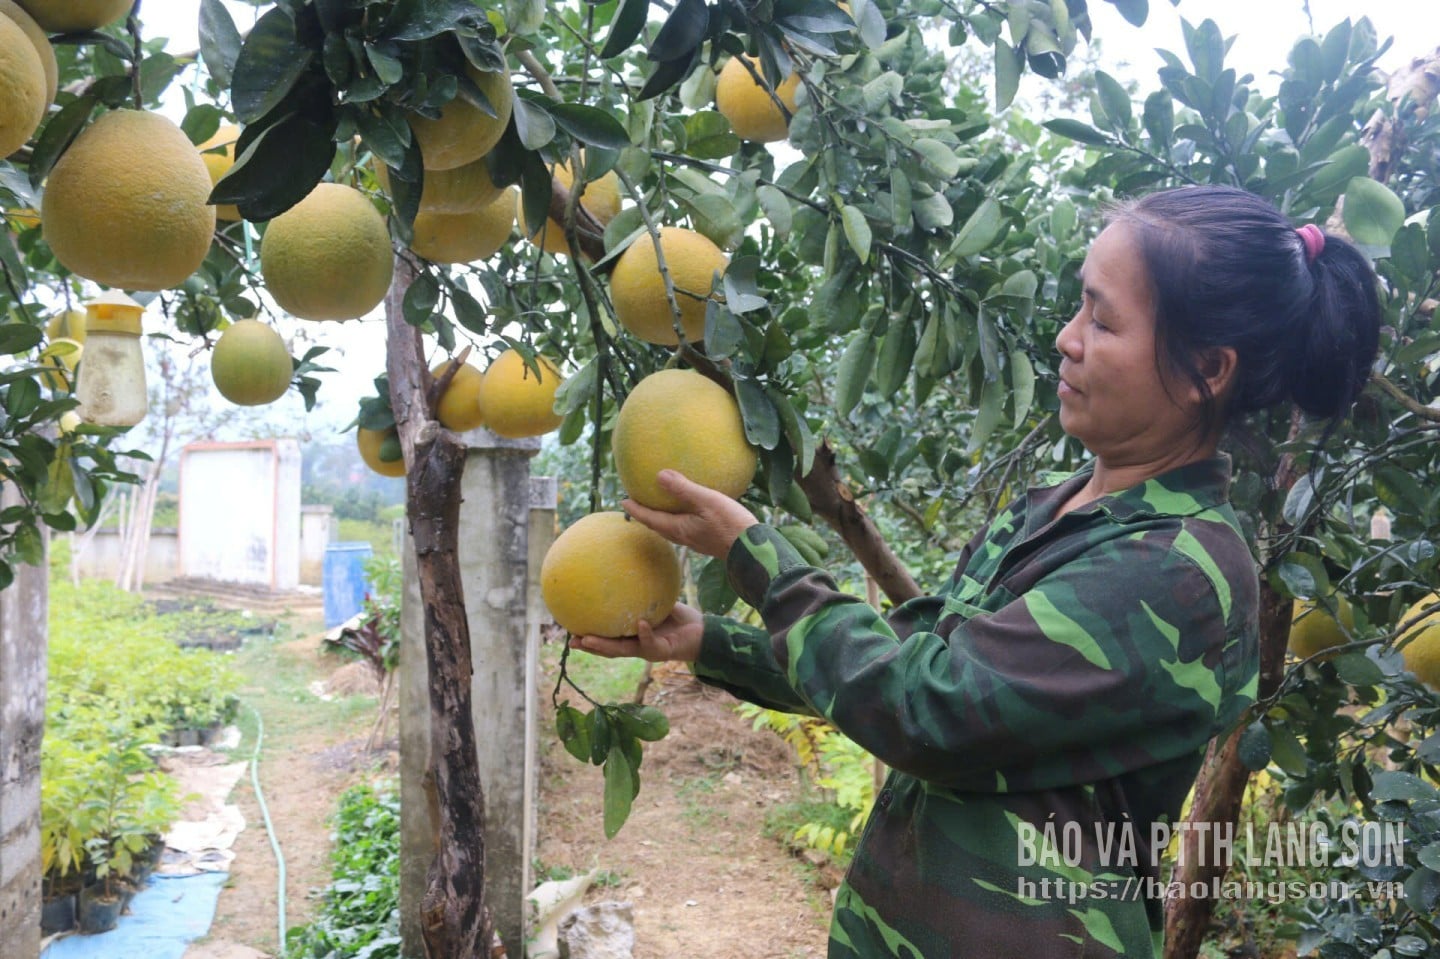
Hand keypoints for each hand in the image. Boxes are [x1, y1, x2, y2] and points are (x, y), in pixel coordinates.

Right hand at [569, 603, 703, 662]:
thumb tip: (627, 566)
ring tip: (589, 639)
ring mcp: (648, 650)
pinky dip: (644, 633)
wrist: (704, 632)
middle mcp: (636, 645)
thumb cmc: (680, 617)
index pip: (606, 637)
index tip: (570, 628)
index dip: (588, 635)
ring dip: (604, 646)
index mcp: (632, 636)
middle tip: (571, 640)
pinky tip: (639, 624)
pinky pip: (650, 642)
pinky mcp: (662, 651)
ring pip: (622, 651)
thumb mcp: (657, 601)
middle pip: (607, 648)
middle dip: (589, 646)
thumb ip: (643, 591)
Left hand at [622, 469, 757, 558]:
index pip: (650, 518)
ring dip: (662, 518)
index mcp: (679, 528)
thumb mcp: (706, 501)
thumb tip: (659, 475)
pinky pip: (686, 527)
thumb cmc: (730, 524)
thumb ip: (683, 489)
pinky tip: (689, 511)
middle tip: (636, 504)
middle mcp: (684, 537)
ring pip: (672, 528)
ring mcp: (697, 540)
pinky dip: (678, 518)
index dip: (636, 510)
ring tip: (659, 507)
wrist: (753, 549)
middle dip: (646, 515)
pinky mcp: (709, 539)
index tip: (623, 501)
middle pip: (658, 525)